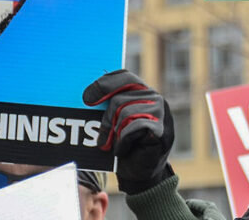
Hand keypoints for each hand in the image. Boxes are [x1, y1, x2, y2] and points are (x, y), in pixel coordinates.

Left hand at [84, 69, 174, 193]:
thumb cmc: (125, 145)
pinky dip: (124, 141)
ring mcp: (161, 113)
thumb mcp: (115, 122)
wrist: (140, 173)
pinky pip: (133, 128)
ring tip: (115, 145)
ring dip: (115, 133)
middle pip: (120, 98)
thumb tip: (87, 98)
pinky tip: (124, 149)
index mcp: (143, 92)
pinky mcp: (162, 129)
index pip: (124, 76)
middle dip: (106, 119)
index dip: (104, 84)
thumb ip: (110, 107)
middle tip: (101, 138)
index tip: (86, 99)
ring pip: (125, 113)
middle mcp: (154, 98)